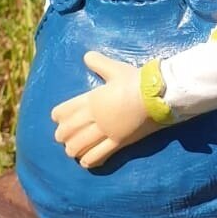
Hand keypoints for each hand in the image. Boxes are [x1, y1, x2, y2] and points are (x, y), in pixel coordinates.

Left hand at [51, 52, 155, 168]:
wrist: (159, 95)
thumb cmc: (137, 80)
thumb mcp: (116, 68)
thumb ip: (99, 63)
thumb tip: (87, 56)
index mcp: (92, 99)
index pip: (65, 111)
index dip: (58, 116)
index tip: (57, 118)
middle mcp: (96, 118)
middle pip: (69, 131)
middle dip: (62, 135)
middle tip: (62, 137)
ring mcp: (107, 132)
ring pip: (81, 146)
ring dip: (73, 149)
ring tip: (72, 150)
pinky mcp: (119, 142)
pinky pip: (100, 155)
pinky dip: (90, 161)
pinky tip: (86, 162)